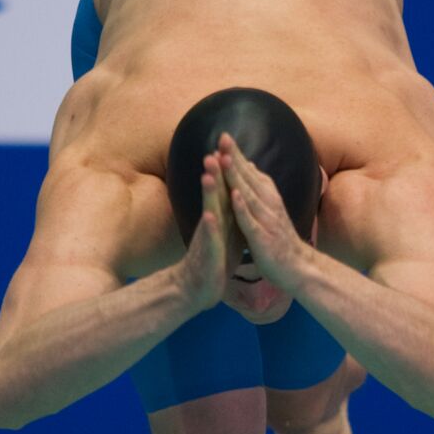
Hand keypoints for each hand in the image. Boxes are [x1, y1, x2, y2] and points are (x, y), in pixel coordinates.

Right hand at [178, 151, 242, 311]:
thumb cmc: (214, 260)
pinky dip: (210, 228)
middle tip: (214, 148)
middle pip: (214, 194)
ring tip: (208, 174)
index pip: (223, 188)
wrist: (197, 289)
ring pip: (209, 212)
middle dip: (215, 172)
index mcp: (221, 217)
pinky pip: (209, 241)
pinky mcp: (207, 255)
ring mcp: (207, 238)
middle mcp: (212, 224)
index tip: (227, 145)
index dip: (226, 168)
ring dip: (208, 194)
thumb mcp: (226, 231)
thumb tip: (236, 192)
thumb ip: (230, 212)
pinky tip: (210, 216)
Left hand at [217, 133, 309, 291]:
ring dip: (236, 177)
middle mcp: (268, 205)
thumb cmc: (280, 240)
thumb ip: (259, 188)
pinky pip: (251, 222)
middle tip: (223, 136)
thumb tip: (251, 166)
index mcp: (268, 198)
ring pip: (248, 195)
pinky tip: (234, 196)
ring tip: (224, 159)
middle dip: (235, 157)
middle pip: (249, 178)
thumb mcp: (269, 210)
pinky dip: (243, 208)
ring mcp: (266, 221)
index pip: (250, 172)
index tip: (224, 135)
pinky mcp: (262, 239)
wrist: (298, 268)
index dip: (237, 154)